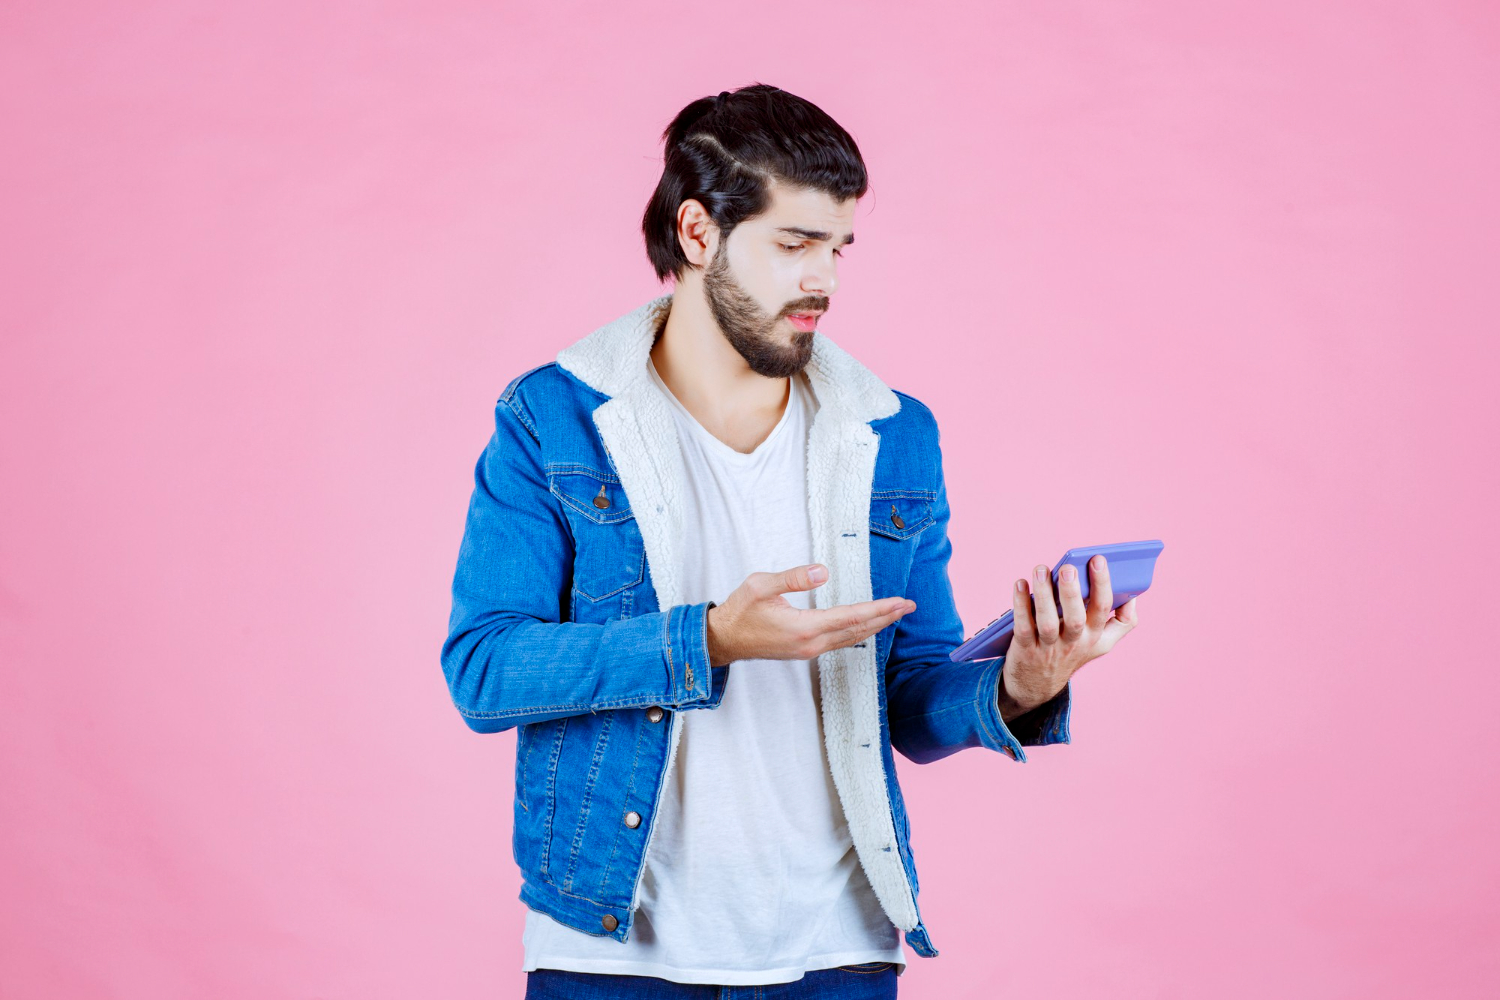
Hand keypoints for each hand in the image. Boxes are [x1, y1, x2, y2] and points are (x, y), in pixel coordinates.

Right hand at [705, 564, 915, 665]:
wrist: (723, 640)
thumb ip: (792, 578)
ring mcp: (810, 650)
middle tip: (909, 606)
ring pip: (852, 638)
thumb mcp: (760, 586)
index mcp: (805, 627)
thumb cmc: (740, 611)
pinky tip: (867, 626)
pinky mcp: (806, 650)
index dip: (879, 608)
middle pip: (859, 630)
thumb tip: (821, 571)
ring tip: (896, 614)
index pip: (852, 616)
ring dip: (876, 625)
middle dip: (886, 617)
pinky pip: (841, 642)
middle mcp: (812, 643)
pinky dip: (860, 632)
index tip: (900, 601)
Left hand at [999, 555, 1139, 717]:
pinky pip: (1023, 627)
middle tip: (1068, 568)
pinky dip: (1020, 605)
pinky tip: (1020, 585)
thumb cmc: (1071, 651)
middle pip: (1077, 618)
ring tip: (1041, 569)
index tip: (1098, 559)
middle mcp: (1075, 644)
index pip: (1106, 611)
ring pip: (1048, 622)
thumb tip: (1132, 593)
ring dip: (1044, 594)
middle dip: (1073, 592)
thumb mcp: (1100, 643)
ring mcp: (1049, 648)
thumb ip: (1120, 621)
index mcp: (1096, 637)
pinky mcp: (1026, 650)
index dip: (1105, 585)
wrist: (1038, 685)